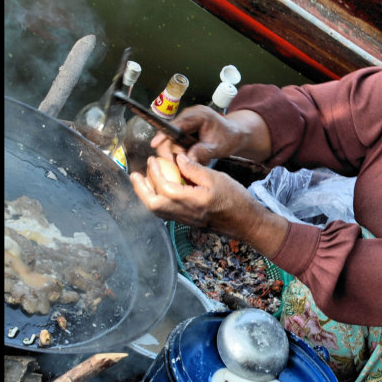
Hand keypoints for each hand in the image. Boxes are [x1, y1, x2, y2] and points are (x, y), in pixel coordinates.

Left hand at [130, 154, 287, 256]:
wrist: (246, 222)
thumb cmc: (236, 200)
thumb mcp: (217, 178)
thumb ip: (194, 168)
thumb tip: (178, 159)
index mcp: (192, 200)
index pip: (164, 187)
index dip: (155, 172)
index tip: (153, 160)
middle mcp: (185, 213)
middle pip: (153, 204)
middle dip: (140, 189)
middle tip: (135, 175)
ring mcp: (185, 220)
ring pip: (156, 211)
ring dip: (146, 196)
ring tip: (142, 182)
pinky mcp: (187, 221)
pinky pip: (165, 213)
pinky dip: (156, 201)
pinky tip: (158, 191)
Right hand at [151, 105, 240, 165]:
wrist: (235, 134)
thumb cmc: (229, 137)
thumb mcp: (217, 147)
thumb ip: (202, 152)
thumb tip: (187, 159)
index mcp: (198, 115)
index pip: (177, 125)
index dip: (164, 135)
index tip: (155, 144)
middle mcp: (189, 116)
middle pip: (171, 134)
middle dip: (174, 151)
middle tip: (183, 164)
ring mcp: (186, 122)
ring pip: (173, 140)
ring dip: (181, 153)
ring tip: (198, 158)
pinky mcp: (185, 129)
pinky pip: (177, 141)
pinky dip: (184, 151)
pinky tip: (196, 155)